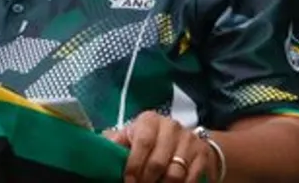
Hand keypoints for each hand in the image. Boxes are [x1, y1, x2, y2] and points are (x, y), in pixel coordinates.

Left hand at [103, 111, 217, 182]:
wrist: (186, 140)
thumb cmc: (151, 140)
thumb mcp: (133, 136)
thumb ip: (117, 141)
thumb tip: (95, 147)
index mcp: (149, 120)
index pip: (142, 143)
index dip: (134, 165)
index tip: (128, 181)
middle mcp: (171, 126)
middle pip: (158, 162)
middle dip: (147, 181)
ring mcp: (189, 140)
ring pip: (175, 174)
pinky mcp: (203, 155)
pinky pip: (191, 179)